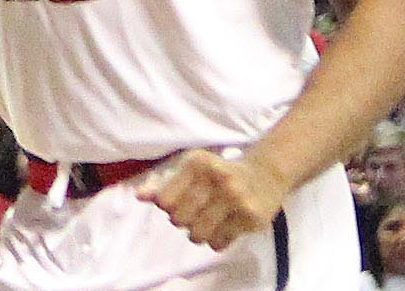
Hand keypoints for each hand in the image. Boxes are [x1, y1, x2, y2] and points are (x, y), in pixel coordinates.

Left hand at [134, 148, 288, 252]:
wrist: (265, 174)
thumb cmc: (219, 172)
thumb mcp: (191, 169)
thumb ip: (163, 183)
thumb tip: (139, 196)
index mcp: (198, 163)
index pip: (165, 199)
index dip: (166, 206)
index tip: (175, 203)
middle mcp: (218, 178)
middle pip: (180, 219)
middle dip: (182, 221)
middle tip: (192, 214)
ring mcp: (237, 198)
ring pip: (199, 234)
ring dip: (198, 234)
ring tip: (205, 223)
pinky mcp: (251, 217)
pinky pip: (219, 242)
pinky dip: (216, 241)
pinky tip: (222, 227)